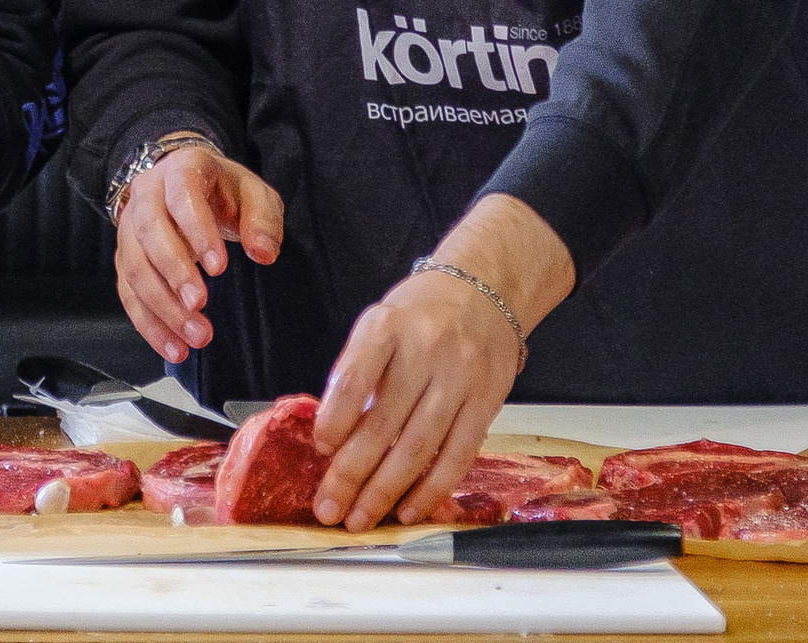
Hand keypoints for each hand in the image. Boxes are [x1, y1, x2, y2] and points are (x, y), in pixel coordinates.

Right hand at [114, 141, 284, 363]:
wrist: (188, 187)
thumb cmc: (224, 193)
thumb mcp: (254, 194)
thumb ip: (263, 220)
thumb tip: (264, 253)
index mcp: (181, 170)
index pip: (182, 196)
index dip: (197, 231)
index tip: (220, 268)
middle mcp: (147, 194)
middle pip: (150, 233)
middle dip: (174, 273)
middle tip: (200, 305)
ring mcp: (129, 226)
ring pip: (134, 267)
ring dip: (162, 306)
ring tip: (195, 336)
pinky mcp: (123, 258)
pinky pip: (128, 293)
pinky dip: (149, 323)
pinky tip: (173, 346)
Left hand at [310, 195, 575, 529]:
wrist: (484, 289)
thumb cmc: (420, 313)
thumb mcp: (378, 323)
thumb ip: (356, 372)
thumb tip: (332, 437)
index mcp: (387, 326)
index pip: (355, 379)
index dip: (335, 420)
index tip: (320, 449)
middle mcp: (425, 350)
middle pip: (383, 424)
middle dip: (351, 474)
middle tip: (329, 507)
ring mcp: (460, 378)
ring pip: (418, 448)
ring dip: (386, 492)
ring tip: (360, 517)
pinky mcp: (487, 403)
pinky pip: (457, 457)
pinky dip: (430, 490)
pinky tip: (408, 510)